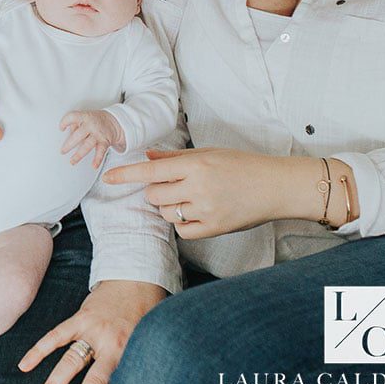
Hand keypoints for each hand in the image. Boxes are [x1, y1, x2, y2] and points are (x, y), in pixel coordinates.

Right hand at [18, 280, 165, 383]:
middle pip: (92, 382)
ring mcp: (93, 330)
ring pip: (69, 362)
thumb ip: (134, 361)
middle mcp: (111, 344)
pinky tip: (24, 365)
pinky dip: (39, 350)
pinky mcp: (80, 317)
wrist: (138, 276)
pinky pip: (56, 336)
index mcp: (130, 353)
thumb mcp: (148, 340)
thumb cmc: (147, 312)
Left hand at [59, 110, 124, 167]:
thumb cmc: (95, 120)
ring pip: (87, 145)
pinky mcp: (104, 141)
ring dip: (79, 155)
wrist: (113, 121)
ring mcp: (98, 134)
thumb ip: (75, 124)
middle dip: (69, 144)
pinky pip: (101, 151)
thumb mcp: (84, 116)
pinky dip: (97, 159)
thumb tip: (67, 134)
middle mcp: (91, 125)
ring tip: (72, 161)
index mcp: (84, 117)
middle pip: (78, 134)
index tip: (61, 128)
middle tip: (62, 151)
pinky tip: (94, 165)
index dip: (65, 122)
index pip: (73, 117)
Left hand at [102, 147, 293, 237]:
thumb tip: (148, 156)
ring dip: (169, 207)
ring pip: (166, 213)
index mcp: (196, 164)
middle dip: (156, 191)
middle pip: (154, 195)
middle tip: (173, 186)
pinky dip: (183, 223)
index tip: (107, 177)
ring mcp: (207, 209)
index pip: (151, 170)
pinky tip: (195, 213)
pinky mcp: (215, 228)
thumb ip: (176, 158)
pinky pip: (183, 230)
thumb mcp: (209, 153)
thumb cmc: (242, 165)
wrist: (277, 186)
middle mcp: (198, 187)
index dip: (126, 174)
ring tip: (189, 198)